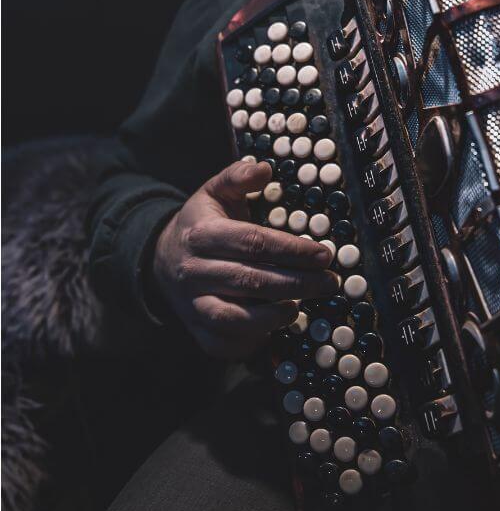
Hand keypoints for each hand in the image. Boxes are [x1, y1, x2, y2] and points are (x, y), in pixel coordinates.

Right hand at [151, 160, 337, 357]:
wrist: (160, 260)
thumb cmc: (203, 224)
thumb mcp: (214, 193)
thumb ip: (237, 178)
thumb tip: (263, 167)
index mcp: (202, 235)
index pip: (254, 243)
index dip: (292, 250)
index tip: (324, 254)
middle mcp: (194, 272)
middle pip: (252, 280)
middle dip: (297, 283)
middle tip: (329, 283)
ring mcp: (193, 304)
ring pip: (234, 317)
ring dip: (273, 316)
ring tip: (300, 308)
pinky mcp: (197, 330)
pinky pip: (224, 343)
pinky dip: (251, 341)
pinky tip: (275, 330)